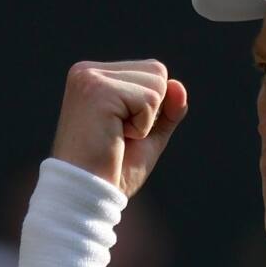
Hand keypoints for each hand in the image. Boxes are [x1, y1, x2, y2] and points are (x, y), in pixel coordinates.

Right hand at [50, 60, 187, 197]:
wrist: (86, 195)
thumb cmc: (111, 171)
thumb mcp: (147, 137)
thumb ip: (166, 111)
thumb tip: (179, 85)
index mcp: (94, 77)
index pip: (152, 71)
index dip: (151, 109)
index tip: (119, 131)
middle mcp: (87, 71)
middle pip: (157, 71)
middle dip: (151, 111)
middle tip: (118, 135)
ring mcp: (90, 78)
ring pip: (157, 83)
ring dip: (146, 120)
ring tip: (115, 136)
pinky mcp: (97, 90)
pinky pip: (149, 100)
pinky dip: (141, 126)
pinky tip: (114, 136)